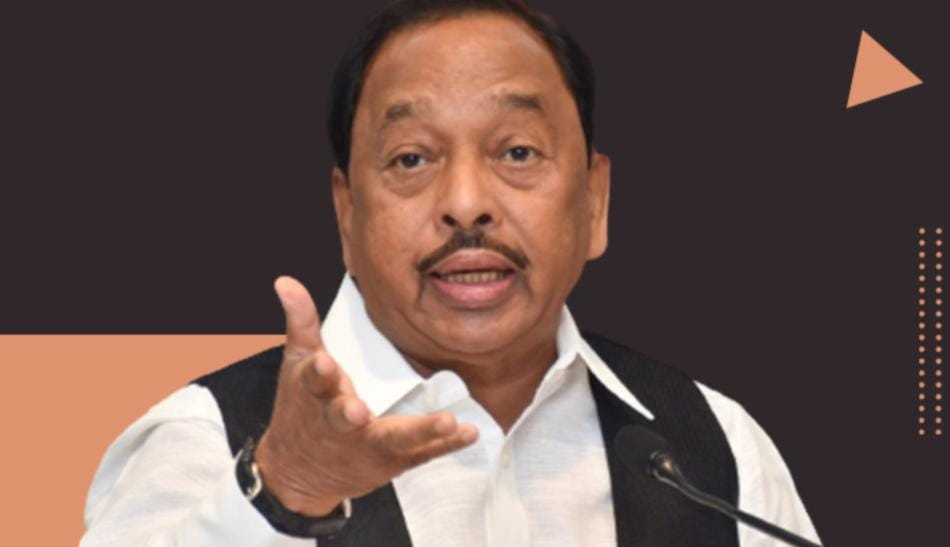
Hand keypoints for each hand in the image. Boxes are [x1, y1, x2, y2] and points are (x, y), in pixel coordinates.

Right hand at [255, 276, 478, 516]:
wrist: (300, 470)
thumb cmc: (303, 408)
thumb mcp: (298, 362)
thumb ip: (302, 321)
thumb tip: (285, 280)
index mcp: (317, 394)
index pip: (315, 380)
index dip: (319, 372)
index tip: (324, 363)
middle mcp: (340, 422)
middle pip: (345, 418)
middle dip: (349, 414)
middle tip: (358, 411)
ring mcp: (368, 444)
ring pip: (394, 438)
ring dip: (421, 430)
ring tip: (447, 421)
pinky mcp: (392, 459)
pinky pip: (422, 453)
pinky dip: (446, 445)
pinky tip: (469, 432)